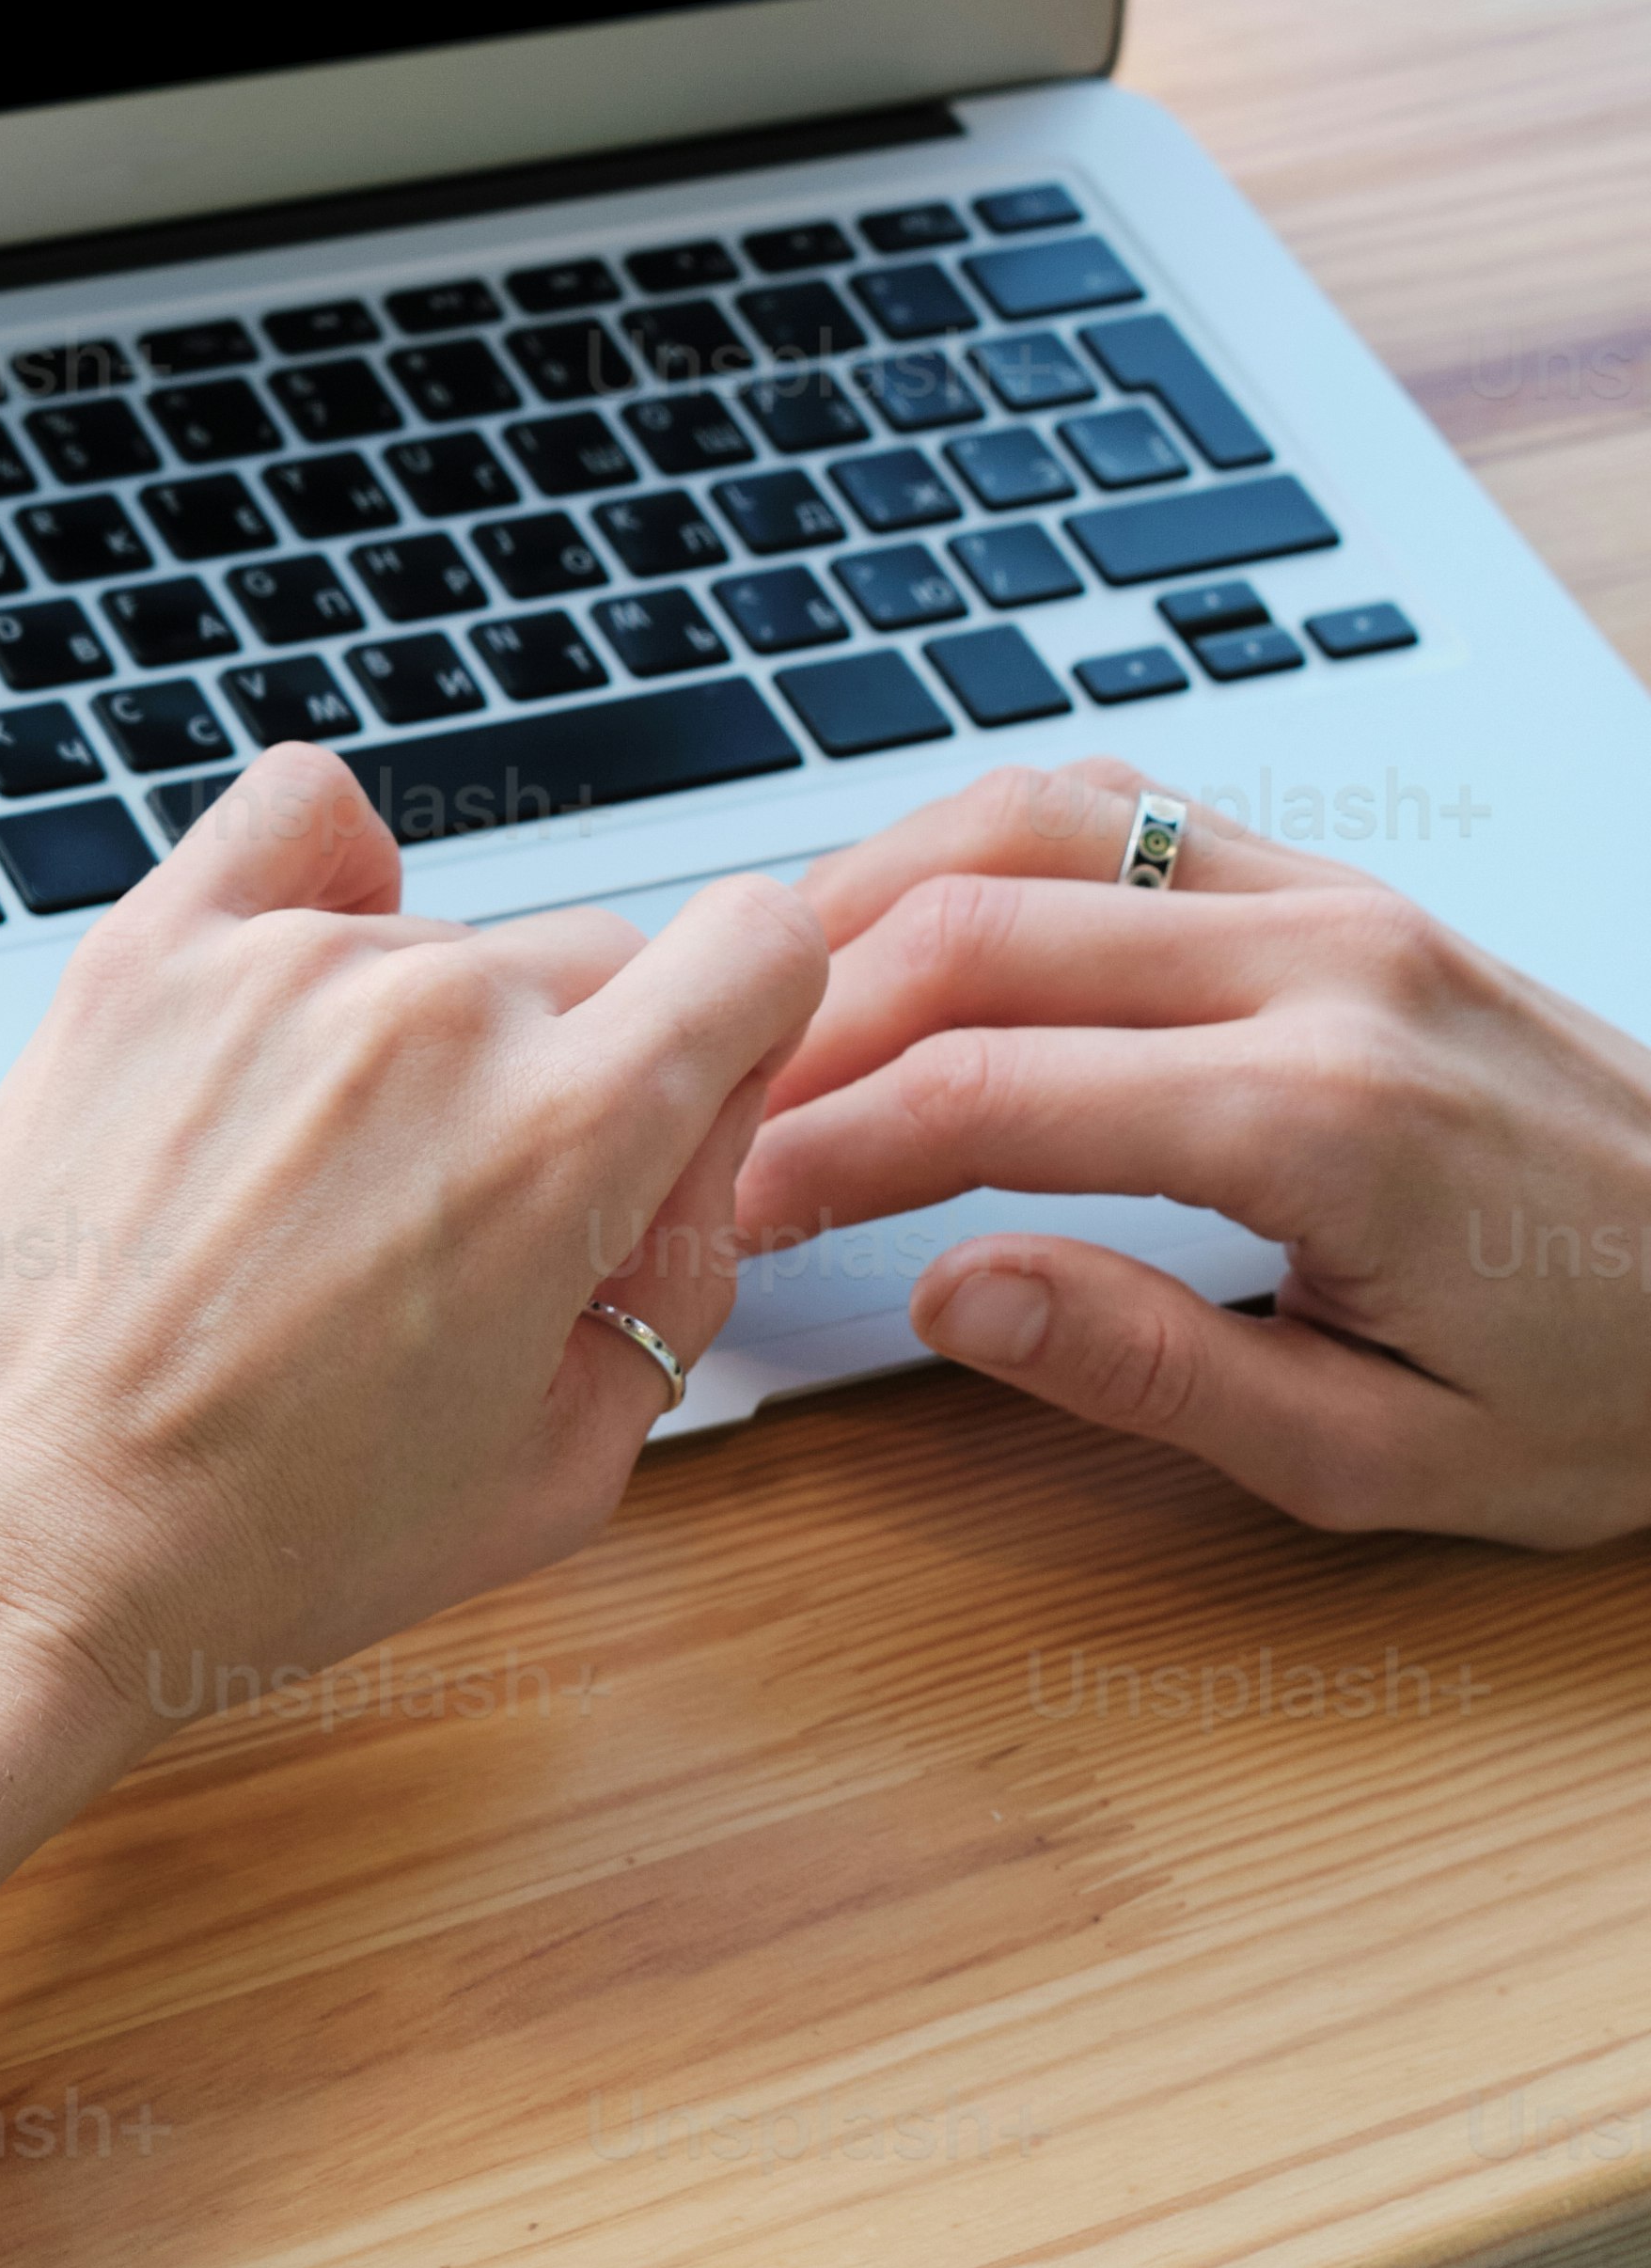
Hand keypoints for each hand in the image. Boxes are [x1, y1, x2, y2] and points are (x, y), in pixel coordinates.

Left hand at [0, 752, 820, 2147]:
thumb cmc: (260, 1542)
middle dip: (574, 1079)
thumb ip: (680, 1283)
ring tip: (320, 1195)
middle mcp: (435, 1013)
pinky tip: (298, 997)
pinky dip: (326, 880)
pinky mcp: (146, 957)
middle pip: (596, 964)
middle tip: (470, 1232)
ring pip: (440, 938)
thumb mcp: (562, 1473)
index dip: (737, 1045)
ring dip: (421, 1037)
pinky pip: (300, 821)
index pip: (763, 946)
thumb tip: (695, 1155)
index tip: (670, 1128)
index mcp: (570, 1133)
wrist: (11, 1543)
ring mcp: (279, 966)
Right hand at [731, 755, 1650, 1546]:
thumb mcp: (1384, 1457)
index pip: (986, 1096)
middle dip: (805, 1019)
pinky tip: (911, 928)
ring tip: (773, 1005)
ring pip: (1039, 822)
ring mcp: (1343, 904)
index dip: (820, 1148)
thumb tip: (952, 1295)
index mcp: (1325, 1122)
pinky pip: (1128, 810)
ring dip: (873, 894)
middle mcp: (1327, 971)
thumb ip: (1156, 1370)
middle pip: (978, 929)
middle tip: (705, 1113)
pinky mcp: (1351, 889)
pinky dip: (982, 849)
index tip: (728, 1209)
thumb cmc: (1605, 1386)